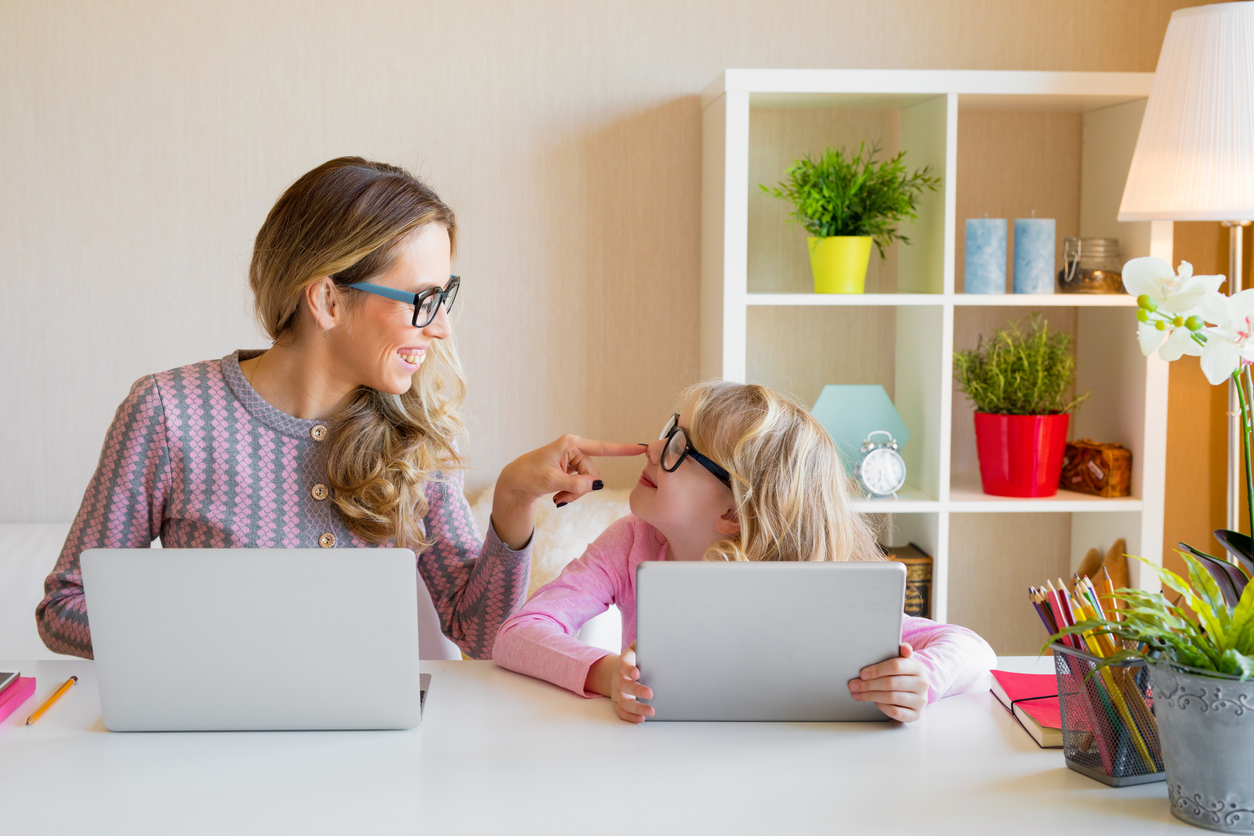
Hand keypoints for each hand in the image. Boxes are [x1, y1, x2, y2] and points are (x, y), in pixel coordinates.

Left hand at [491, 435, 645, 548]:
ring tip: (559, 498)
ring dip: (575, 494)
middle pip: (593, 473)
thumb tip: (598, 485)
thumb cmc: (529, 476)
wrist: (514, 482)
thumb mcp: (553, 482)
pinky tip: (558, 496)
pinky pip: (581, 484)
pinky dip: (571, 494)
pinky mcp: (570, 468)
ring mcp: (572, 458)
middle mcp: (574, 448)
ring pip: (587, 481)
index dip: (624, 449)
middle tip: (562, 499)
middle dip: (581, 489)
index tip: (642, 447)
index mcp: (571, 444)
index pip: (603, 448)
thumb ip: (577, 484)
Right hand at [586, 642, 654, 723]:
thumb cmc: (634, 659)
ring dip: (636, 708)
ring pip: (624, 702)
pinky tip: (642, 719)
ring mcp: (617, 693)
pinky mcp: (618, 704)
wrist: (620, 671)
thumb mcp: (637, 647)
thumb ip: (644, 641)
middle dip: (637, 690)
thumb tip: (656, 634)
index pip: (623, 665)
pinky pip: (621, 712)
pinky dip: (630, 717)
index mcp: (622, 663)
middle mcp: (618, 679)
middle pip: (624, 685)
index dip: (629, 669)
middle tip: (650, 693)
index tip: (637, 672)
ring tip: (651, 711)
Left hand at [848, 642, 929, 722]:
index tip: (862, 674)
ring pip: (891, 698)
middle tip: (853, 685)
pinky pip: (896, 712)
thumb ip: (901, 652)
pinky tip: (874, 702)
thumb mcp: (903, 660)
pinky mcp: (915, 714)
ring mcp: (920, 701)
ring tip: (857, 694)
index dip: (876, 670)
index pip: (895, 666)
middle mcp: (922, 684)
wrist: (916, 690)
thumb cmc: (904, 673)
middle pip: (890, 683)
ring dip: (871, 696)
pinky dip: (882, 707)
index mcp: (918, 667)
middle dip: (868, 684)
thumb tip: (904, 647)